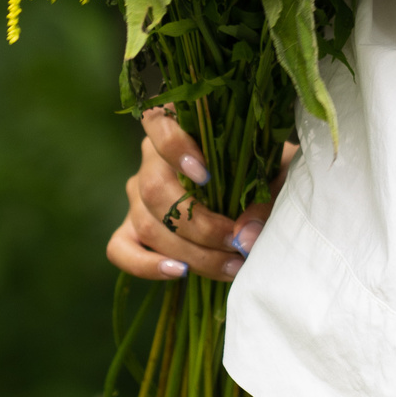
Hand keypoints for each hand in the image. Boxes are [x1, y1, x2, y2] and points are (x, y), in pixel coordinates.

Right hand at [104, 107, 296, 282]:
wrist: (261, 189)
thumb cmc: (266, 171)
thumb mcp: (274, 175)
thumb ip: (263, 200)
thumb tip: (244, 237)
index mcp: (179, 128)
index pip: (158, 124)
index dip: (175, 150)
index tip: (207, 177)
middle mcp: (151, 160)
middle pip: (155, 190)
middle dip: (199, 226)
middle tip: (237, 245)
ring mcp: (137, 196)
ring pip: (146, 224)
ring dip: (190, 252)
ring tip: (231, 266)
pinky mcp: (132, 228)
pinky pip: (121, 249)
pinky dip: (146, 265)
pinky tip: (180, 271)